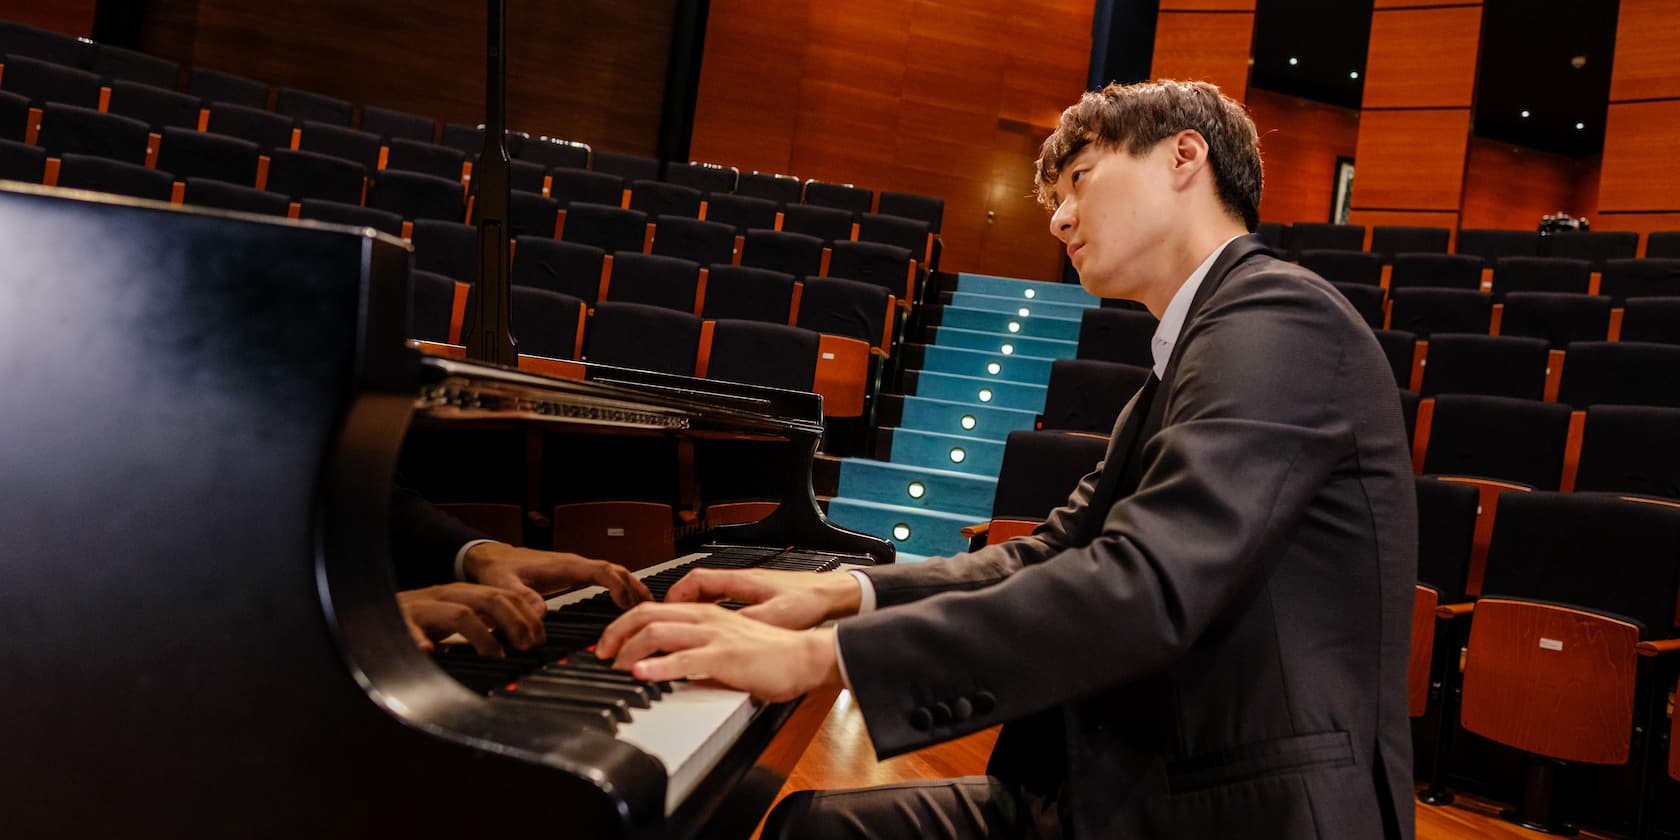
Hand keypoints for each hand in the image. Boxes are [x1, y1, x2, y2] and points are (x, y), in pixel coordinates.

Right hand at [397, 582, 546, 654]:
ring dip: (483, 636)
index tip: (540, 639)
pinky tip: (429, 652)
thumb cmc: (416, 622)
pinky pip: (410, 630)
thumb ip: (483, 625)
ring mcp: (421, 608)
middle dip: (514, 622)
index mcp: (461, 594)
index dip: (526, 615)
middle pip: (488, 599)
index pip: (502, 595)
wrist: (369, 613)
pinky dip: (421, 640)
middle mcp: (444, 595)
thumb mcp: (454, 620)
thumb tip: (522, 641)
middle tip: (527, 647)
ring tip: (496, 656)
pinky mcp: (397, 622)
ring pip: (459, 613)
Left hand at [465, 542, 651, 607]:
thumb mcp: (503, 585)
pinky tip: (627, 601)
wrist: (490, 557)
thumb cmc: (498, 569)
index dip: (618, 585)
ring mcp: (576, 568)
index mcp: (564, 565)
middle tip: (652, 608)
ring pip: (614, 572)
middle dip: (636, 587)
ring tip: (648, 607)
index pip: (601, 570)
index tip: (629, 603)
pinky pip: (605, 577)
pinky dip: (621, 587)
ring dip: (632, 586)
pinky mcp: (574, 575)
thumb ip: (521, 598)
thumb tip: (542, 612)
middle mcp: (575, 564)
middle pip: (616, 570)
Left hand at [595, 603, 841, 701]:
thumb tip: (677, 664)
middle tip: (602, 654)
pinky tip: (640, 675)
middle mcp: (706, 618)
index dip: (625, 624)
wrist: (805, 657)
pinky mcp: (723, 657)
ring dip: (628, 649)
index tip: (611, 643)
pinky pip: (682, 659)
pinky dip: (656, 667)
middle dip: (616, 633)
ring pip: (657, 632)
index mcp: (707, 613)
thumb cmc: (773, 655)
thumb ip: (703, 648)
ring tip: (615, 666)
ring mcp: (714, 636)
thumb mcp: (729, 645)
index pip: (653, 609)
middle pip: (646, 614)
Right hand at [664, 568, 861, 629]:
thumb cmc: (808, 600)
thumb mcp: (775, 616)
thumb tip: (720, 633)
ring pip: (711, 593)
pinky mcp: (757, 597)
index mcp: (740, 580)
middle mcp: (741, 580)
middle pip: (698, 586)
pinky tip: (712, 629)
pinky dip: (711, 612)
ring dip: (693, 607)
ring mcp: (748, 587)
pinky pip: (724, 601)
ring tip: (681, 626)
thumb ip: (745, 623)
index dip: (676, 594)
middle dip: (677, 602)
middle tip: (664, 621)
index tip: (663, 610)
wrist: (832, 595)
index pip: (696, 580)